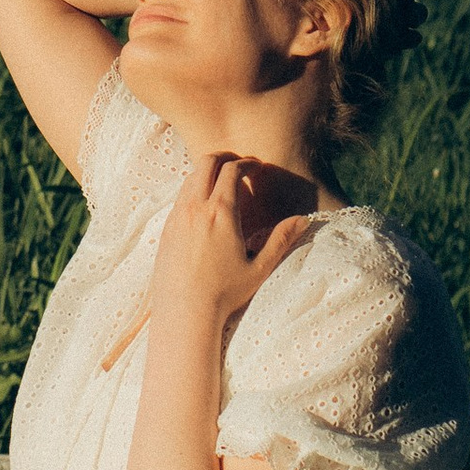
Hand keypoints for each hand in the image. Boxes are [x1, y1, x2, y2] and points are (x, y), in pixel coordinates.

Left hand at [150, 151, 317, 334]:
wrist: (184, 312)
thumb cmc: (224, 293)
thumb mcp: (260, 267)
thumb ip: (281, 240)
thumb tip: (303, 220)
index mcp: (221, 212)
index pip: (232, 170)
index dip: (247, 163)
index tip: (257, 167)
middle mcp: (196, 208)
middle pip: (206, 162)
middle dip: (224, 157)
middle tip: (238, 163)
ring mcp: (177, 216)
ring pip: (190, 177)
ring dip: (206, 172)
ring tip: (222, 182)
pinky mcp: (166, 229)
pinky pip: (179, 197)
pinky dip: (192, 190)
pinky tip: (203, 206)